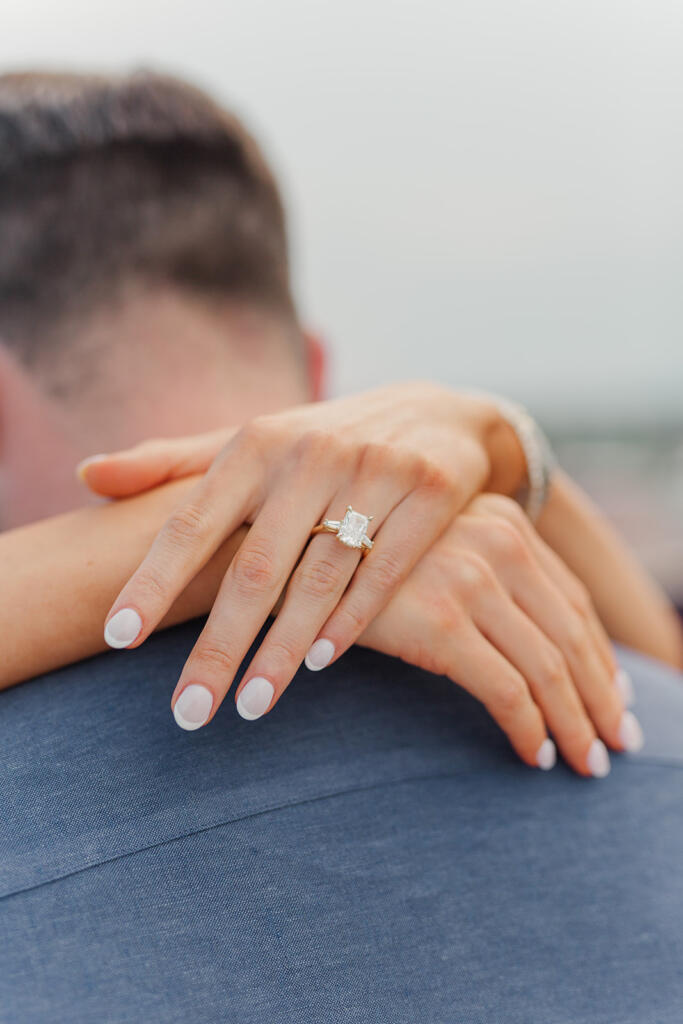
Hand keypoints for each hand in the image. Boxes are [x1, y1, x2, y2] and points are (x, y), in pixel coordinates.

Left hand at [78, 383, 525, 709]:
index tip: (118, 638)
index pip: (193, 521)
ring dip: (282, 650)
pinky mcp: (429, 492)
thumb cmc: (321, 441)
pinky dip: (351, 620)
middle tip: (188, 712)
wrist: (438, 414)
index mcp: (255, 443)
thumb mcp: (250, 440)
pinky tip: (318, 664)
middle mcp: (311, 454)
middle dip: (219, 646)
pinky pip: (384, 569)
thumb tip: (87, 475)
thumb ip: (171, 462)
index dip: (153, 580)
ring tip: (249, 707)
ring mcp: (374, 471)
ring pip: (319, 578)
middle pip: (255, 567)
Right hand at [358, 494, 639, 775]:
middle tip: (616, 740)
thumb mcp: (432, 550)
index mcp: (502, 520)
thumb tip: (529, 636)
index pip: (573, 598)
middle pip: (573, 634)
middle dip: (602, 696)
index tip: (616, 694)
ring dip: (575, 722)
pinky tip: (535, 755)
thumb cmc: (355, 559)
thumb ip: (481, 575)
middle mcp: (496, 542)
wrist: (280, 550)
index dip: (601, 653)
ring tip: (585, 761)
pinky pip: (506, 691)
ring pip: (549, 668)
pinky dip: (530, 728)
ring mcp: (469, 580)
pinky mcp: (440, 623)